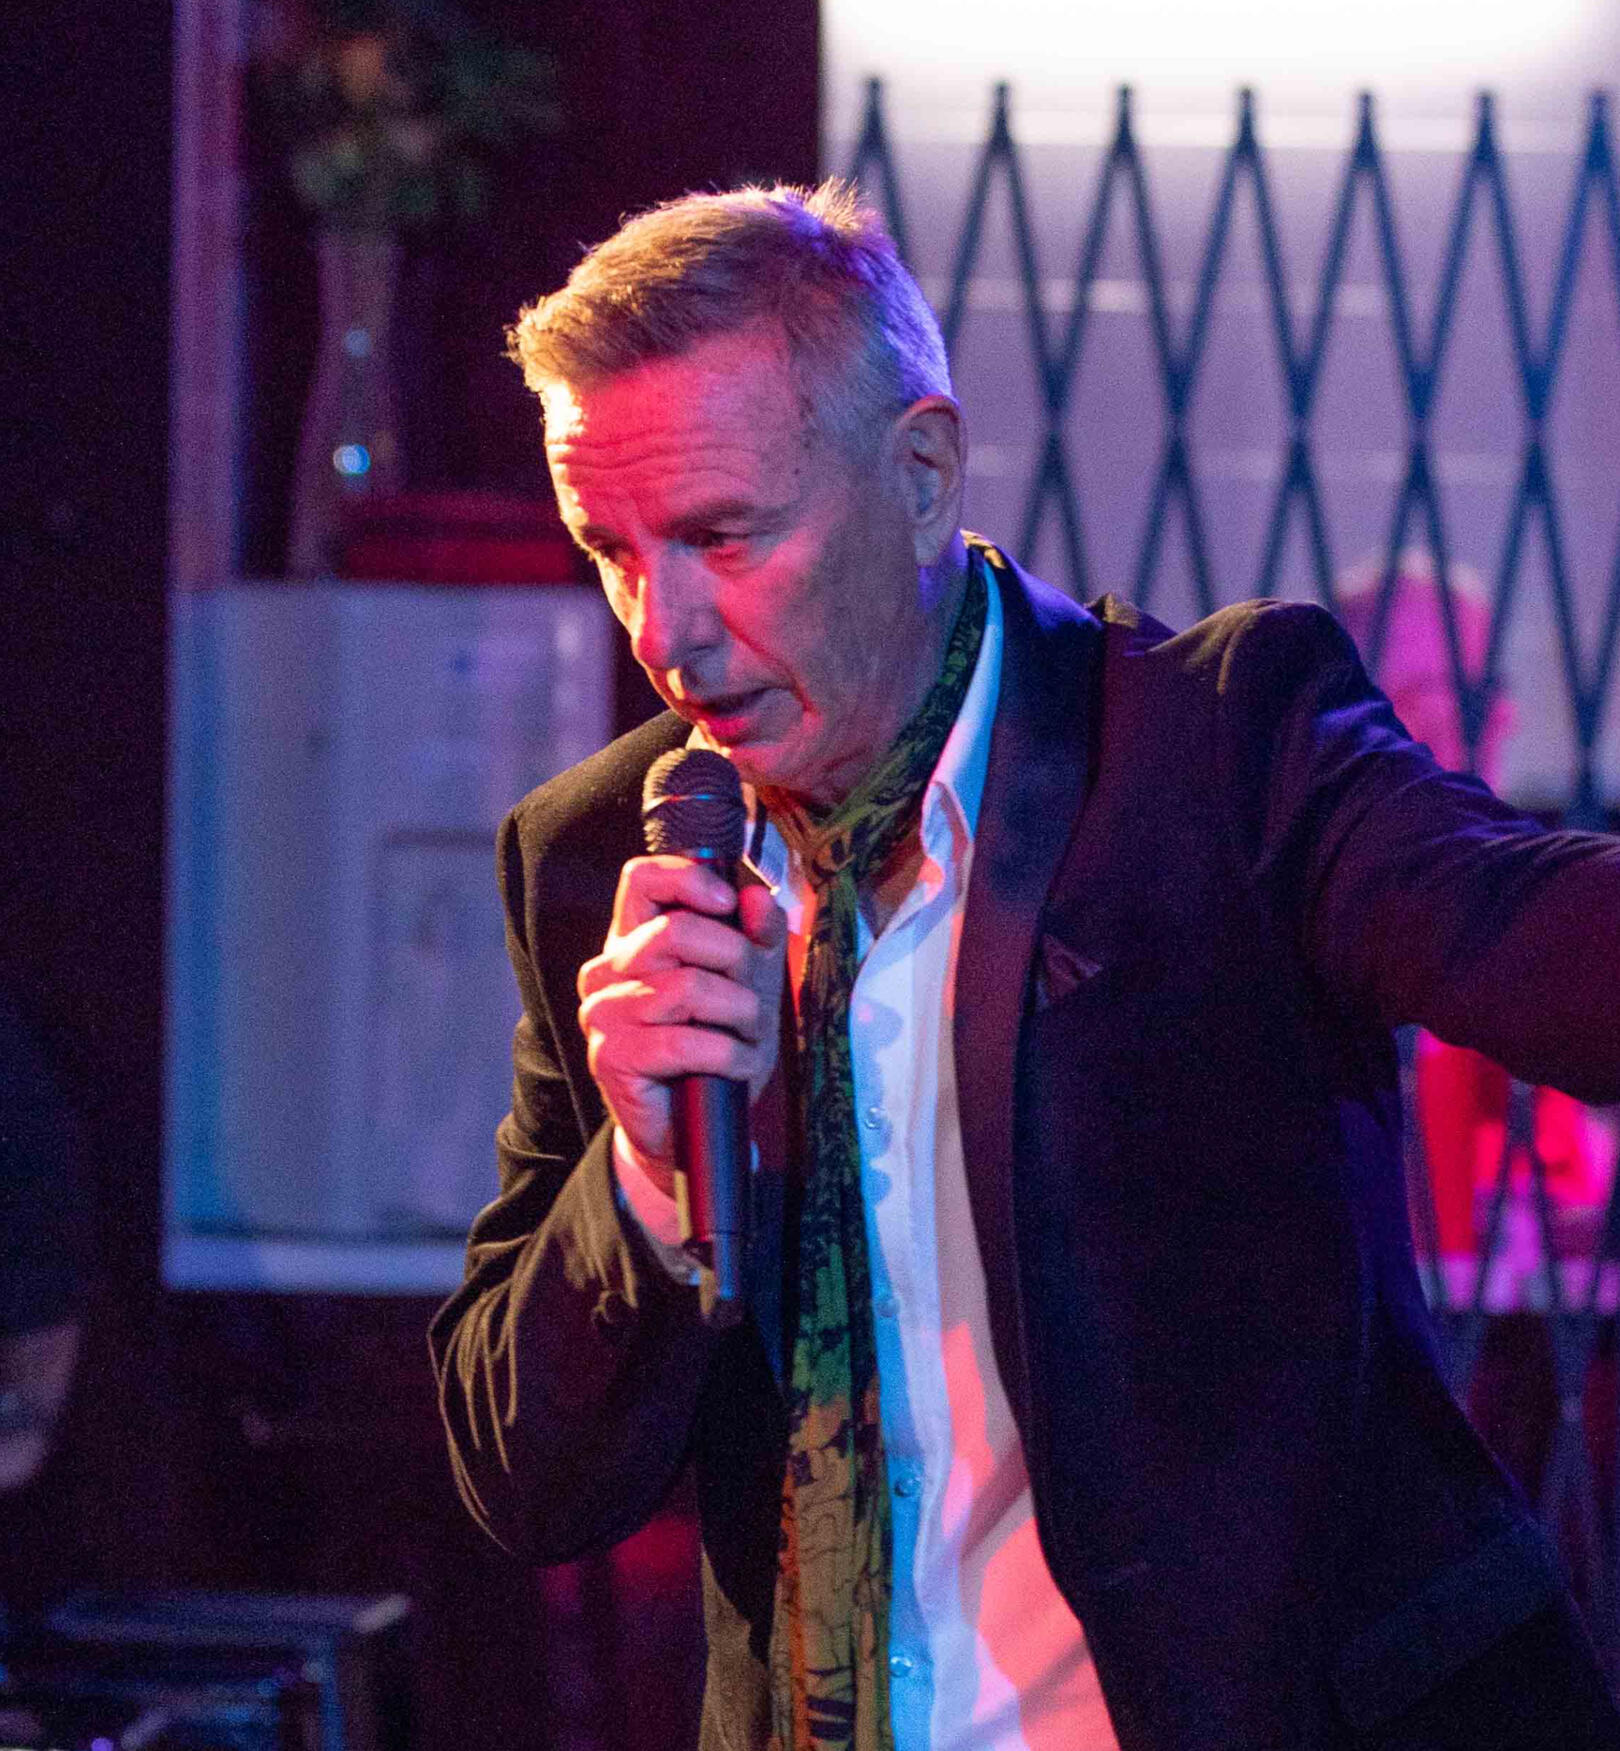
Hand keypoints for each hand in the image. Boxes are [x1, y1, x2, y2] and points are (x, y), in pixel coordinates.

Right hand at [578, 856, 785, 1195]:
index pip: (641, 879)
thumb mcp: (749, 984)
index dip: (687, 878)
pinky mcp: (611, 1057)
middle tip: (754, 996)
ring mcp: (602, 1014)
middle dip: (736, 961)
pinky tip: (736, 1065)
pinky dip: (727, 1055)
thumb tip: (757, 898)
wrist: (691, 1128)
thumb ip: (756, 936)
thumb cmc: (715, 1048)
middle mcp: (607, 970)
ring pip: (687, 987)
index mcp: (633, 941)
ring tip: (749, 1036)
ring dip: (739, 1014)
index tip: (727, 902)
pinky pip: (684, 1042)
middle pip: (677, 931)